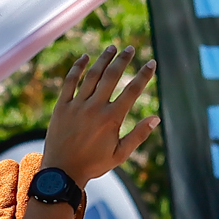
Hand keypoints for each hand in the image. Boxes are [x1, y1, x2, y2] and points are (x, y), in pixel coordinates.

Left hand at [42, 47, 158, 184]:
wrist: (62, 171)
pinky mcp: (62, 106)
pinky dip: (77, 68)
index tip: (151, 63)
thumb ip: (138, 135)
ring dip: (103, 59)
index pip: (132, 90)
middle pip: (111, 76)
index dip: (144, 75)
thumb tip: (156, 118)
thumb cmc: (93, 164)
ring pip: (92, 75)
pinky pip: (70, 82)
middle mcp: (95, 108)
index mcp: (112, 119)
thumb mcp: (120, 154)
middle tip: (130, 48)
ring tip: (112, 47)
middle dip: (123, 60)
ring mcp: (77, 105)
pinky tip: (85, 57)